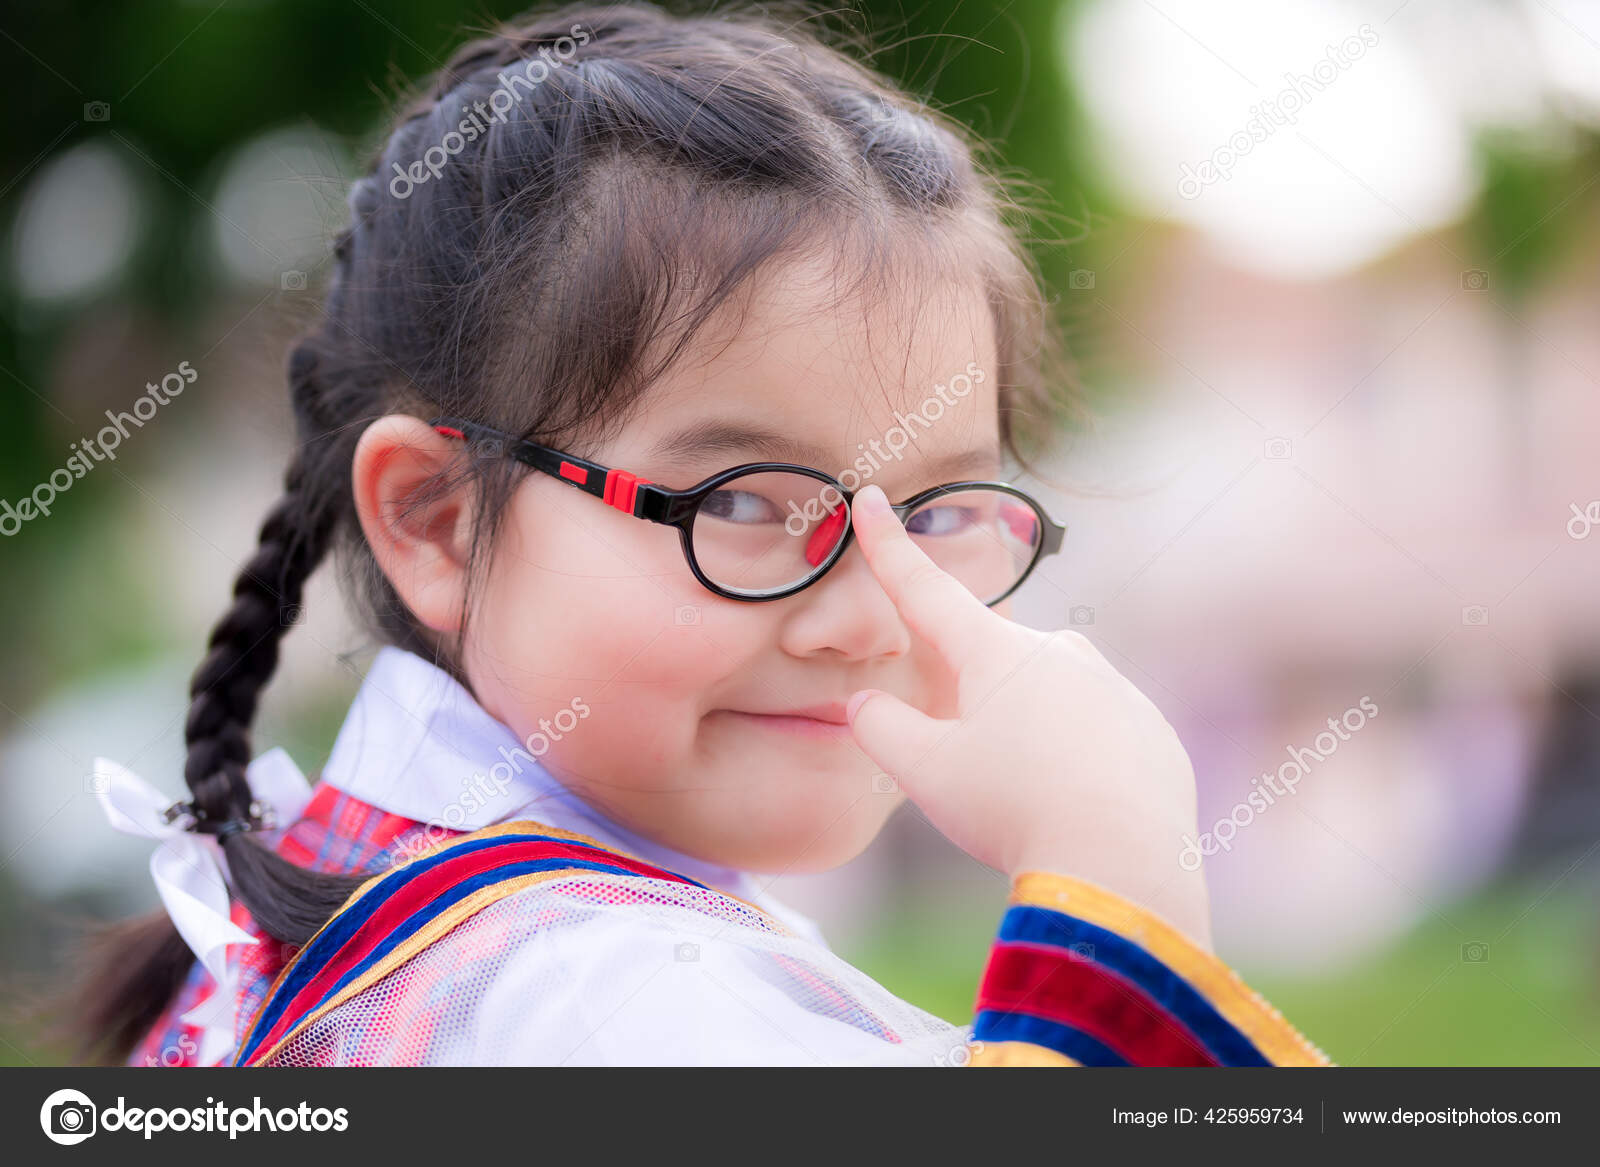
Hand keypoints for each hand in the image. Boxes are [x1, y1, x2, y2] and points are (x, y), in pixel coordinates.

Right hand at [844, 484, 1211, 946]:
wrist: (1122, 863)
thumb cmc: (1014, 811)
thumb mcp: (925, 773)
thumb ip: (881, 728)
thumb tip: (864, 704)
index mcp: (994, 652)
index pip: (926, 589)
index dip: (891, 546)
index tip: (873, 499)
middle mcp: (1057, 651)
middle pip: (989, 660)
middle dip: (969, 699)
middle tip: (970, 766)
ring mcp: (1111, 685)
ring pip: (1045, 696)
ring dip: (1025, 733)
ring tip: (1027, 801)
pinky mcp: (1147, 725)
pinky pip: (1095, 729)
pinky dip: (1074, 758)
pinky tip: (1072, 806)